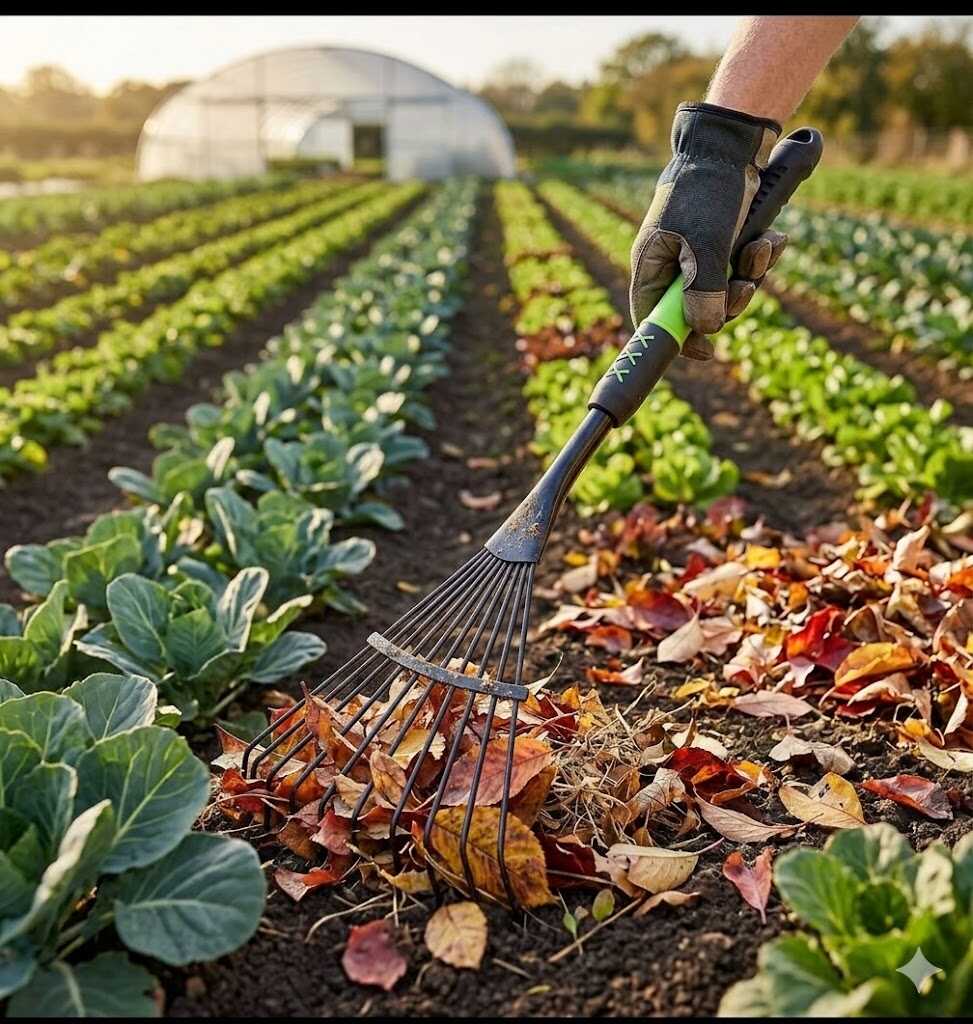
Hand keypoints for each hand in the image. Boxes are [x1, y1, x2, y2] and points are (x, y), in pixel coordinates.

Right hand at [630, 102, 787, 359]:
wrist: (732, 139)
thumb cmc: (709, 188)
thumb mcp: (706, 244)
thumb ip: (704, 291)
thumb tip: (707, 329)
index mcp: (652, 265)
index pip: (654, 319)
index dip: (678, 340)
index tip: (706, 351)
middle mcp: (672, 262)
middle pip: (698, 309)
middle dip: (730, 300)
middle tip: (747, 285)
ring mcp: (699, 251)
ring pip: (727, 286)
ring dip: (752, 274)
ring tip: (764, 246)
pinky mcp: (724, 238)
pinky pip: (742, 264)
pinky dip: (761, 256)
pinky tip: (772, 237)